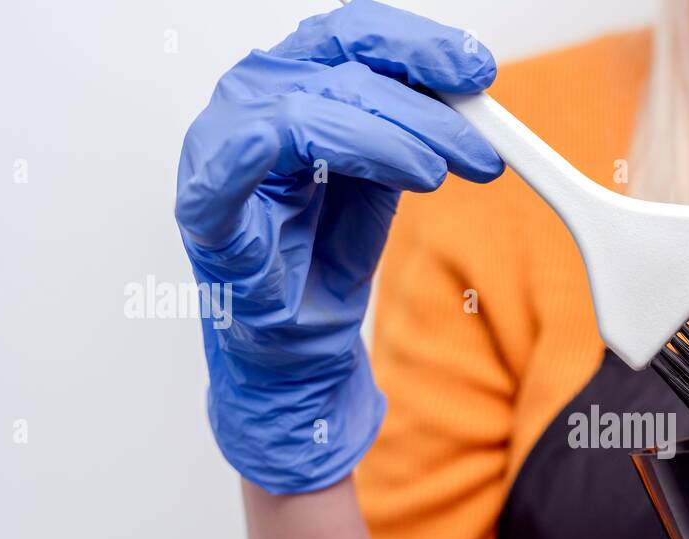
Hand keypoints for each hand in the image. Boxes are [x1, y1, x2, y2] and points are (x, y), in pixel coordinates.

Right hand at [174, 0, 502, 492]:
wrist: (298, 353)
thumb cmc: (324, 263)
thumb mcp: (386, 182)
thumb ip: (414, 132)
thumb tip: (472, 96)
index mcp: (293, 86)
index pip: (352, 37)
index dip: (418, 46)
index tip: (477, 71)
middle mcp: (253, 104)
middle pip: (338, 68)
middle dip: (422, 106)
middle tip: (479, 144)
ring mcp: (222, 150)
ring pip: (307, 108)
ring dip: (387, 137)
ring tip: (438, 174)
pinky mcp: (209, 209)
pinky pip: (237, 161)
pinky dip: (272, 149)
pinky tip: (316, 158)